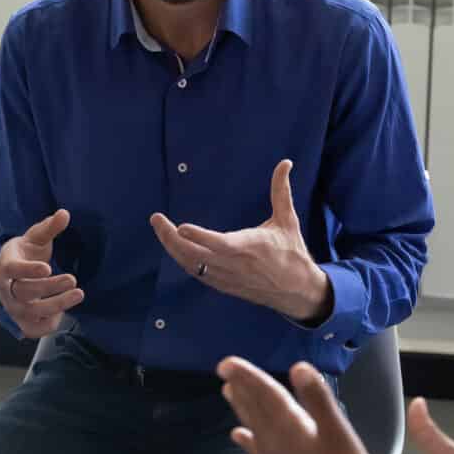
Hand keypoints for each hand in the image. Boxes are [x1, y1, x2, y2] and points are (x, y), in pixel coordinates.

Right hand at [0, 209, 82, 338]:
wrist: (8, 279)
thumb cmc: (23, 256)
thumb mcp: (33, 239)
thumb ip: (48, 228)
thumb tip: (64, 213)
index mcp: (6, 266)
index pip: (14, 270)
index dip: (29, 270)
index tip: (47, 267)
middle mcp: (7, 290)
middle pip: (26, 291)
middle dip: (50, 287)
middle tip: (72, 279)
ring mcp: (14, 308)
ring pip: (33, 311)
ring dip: (57, 304)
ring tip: (79, 293)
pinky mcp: (23, 323)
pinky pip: (37, 329)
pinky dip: (50, 322)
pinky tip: (63, 311)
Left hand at [151, 160, 330, 321]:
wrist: (296, 290)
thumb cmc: (291, 251)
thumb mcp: (288, 220)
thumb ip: (281, 191)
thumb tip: (285, 163)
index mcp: (252, 247)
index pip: (221, 244)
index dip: (200, 237)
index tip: (180, 226)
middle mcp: (236, 265)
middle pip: (196, 255)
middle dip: (171, 238)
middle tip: (156, 219)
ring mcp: (227, 277)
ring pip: (192, 266)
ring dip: (172, 248)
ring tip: (160, 228)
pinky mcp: (223, 285)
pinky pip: (196, 273)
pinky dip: (183, 259)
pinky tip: (174, 245)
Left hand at [218, 357, 375, 453]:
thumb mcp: (339, 435)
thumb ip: (318, 400)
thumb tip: (298, 367)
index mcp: (290, 430)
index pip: (265, 396)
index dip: (247, 376)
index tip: (227, 362)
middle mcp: (275, 444)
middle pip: (255, 409)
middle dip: (240, 387)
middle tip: (223, 369)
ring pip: (253, 427)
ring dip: (241, 408)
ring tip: (227, 391)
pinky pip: (256, 450)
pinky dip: (246, 439)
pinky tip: (238, 437)